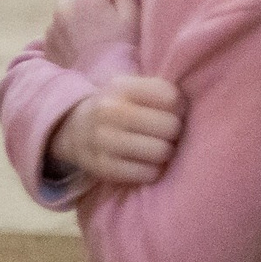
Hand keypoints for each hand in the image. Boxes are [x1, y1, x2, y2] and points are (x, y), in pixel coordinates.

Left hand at [45, 0, 141, 68]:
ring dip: (77, 6)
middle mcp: (63, 6)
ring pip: (64, 2)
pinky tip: (85, 43)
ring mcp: (53, 24)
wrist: (103, 88)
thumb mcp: (132, 15)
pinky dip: (68, 25)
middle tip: (107, 10)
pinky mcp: (48, 41)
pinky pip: (57, 23)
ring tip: (96, 29)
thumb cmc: (125, 51)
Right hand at [46, 76, 186, 186]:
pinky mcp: (104, 167)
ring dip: (164, 152)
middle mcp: (109, 111)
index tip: (169, 111)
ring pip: (162, 152)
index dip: (178, 107)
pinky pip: (149, 174)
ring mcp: (104, 140)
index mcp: (120, 87)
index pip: (171, 97)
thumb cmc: (115, 107)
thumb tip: (189, 109)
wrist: (72, 129)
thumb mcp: (130, 88)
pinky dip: (152, 170)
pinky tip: (142, 162)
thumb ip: (159, 90)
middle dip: (173, 132)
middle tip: (163, 133)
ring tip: (154, 147)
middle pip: (171, 126)